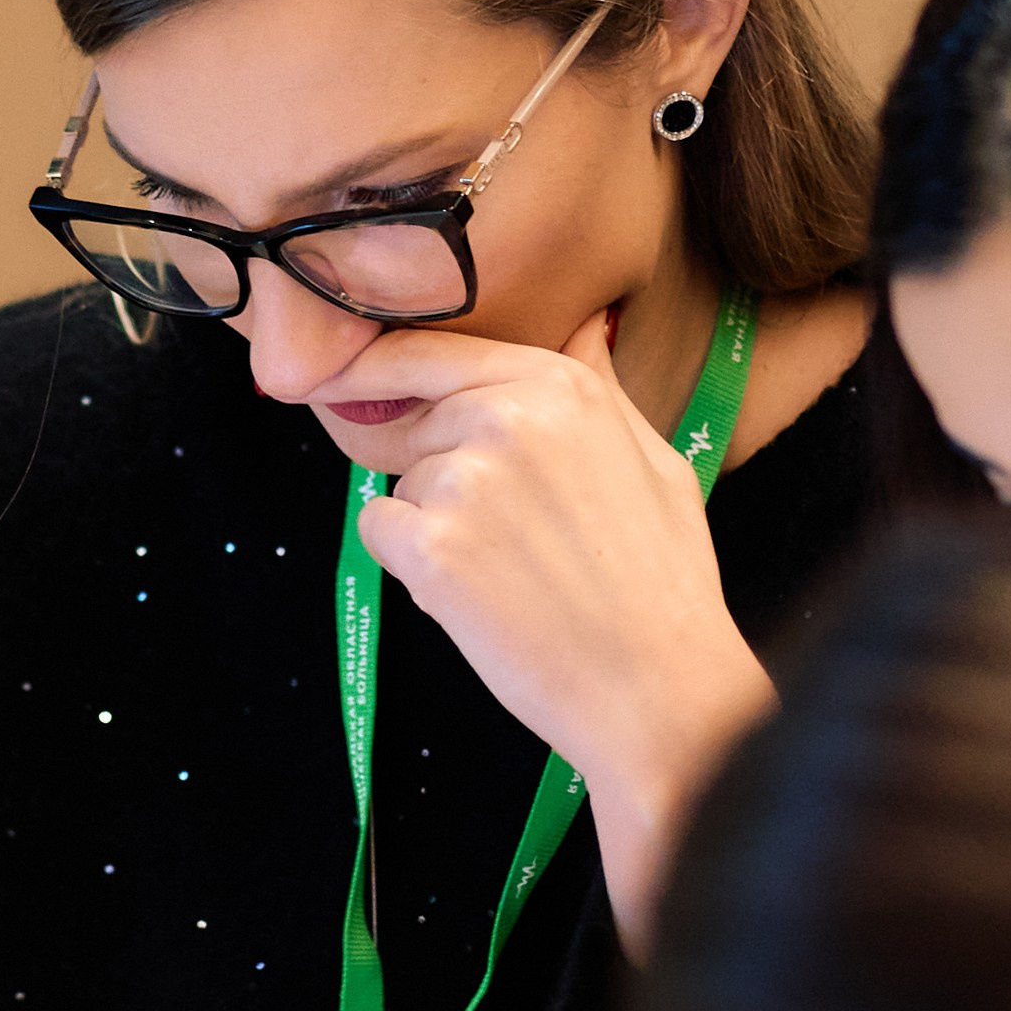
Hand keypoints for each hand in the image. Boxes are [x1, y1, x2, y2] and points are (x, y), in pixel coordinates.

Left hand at [324, 318, 774, 935]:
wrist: (658, 687)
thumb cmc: (662, 583)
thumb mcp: (653, 459)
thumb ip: (599, 387)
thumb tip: (586, 324)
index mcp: (560, 384)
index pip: (433, 349)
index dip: (385, 369)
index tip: (348, 379)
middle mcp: (506, 416)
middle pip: (412, 419)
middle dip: (432, 467)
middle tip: (506, 536)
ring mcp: (465, 479)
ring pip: (400, 482)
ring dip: (433, 525)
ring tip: (509, 573)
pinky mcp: (433, 547)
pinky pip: (379, 531)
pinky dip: (411, 565)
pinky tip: (477, 596)